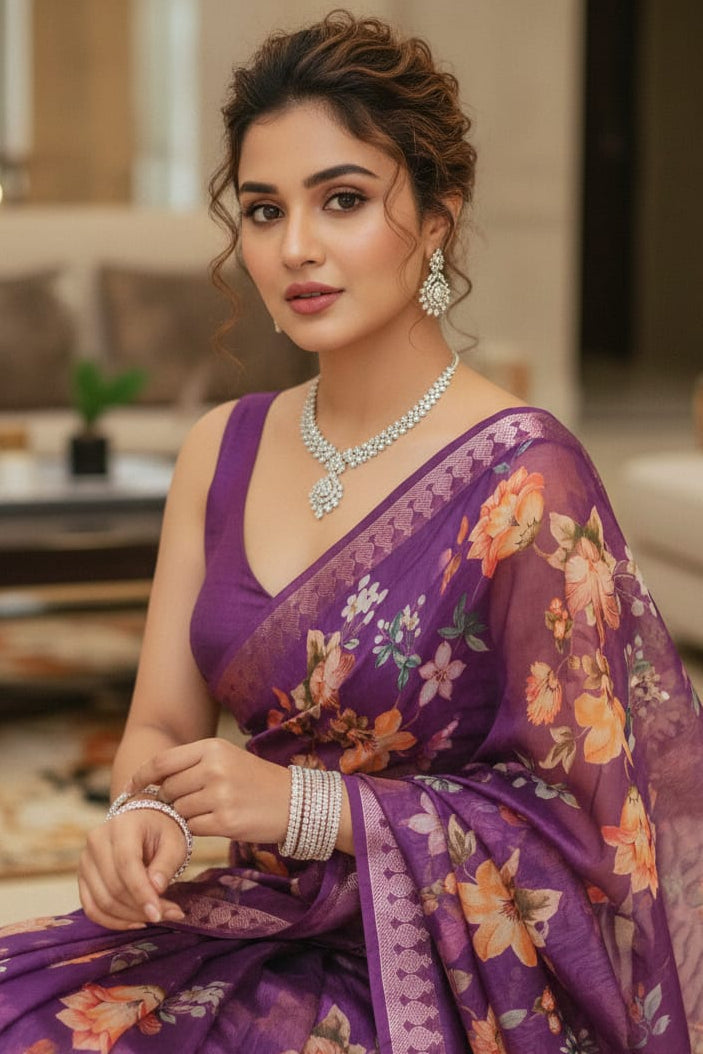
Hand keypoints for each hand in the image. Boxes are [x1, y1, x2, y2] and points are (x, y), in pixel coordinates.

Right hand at [79, 806, 186, 929]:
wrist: (142, 824)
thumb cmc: (161, 833)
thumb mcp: (174, 843)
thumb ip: (166, 865)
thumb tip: (156, 889)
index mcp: (121, 826)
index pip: (126, 864)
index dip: (142, 893)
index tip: (158, 913)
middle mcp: (97, 841)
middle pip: (113, 887)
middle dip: (140, 908)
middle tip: (167, 915)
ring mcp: (85, 860)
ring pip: (102, 902)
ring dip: (129, 917)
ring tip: (155, 917)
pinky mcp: (82, 878)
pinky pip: (92, 908)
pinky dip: (113, 921)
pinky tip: (135, 922)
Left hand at [126, 738, 290, 844]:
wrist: (294, 802)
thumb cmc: (254, 780)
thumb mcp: (226, 759)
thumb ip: (192, 764)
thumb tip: (152, 780)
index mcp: (212, 748)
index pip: (163, 762)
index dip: (142, 776)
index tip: (132, 788)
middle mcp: (214, 768)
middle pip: (169, 789)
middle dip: (169, 800)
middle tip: (183, 804)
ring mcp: (220, 795)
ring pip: (179, 810)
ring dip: (184, 816)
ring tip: (206, 812)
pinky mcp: (225, 822)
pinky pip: (192, 828)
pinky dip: (196, 829)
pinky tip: (214, 823)